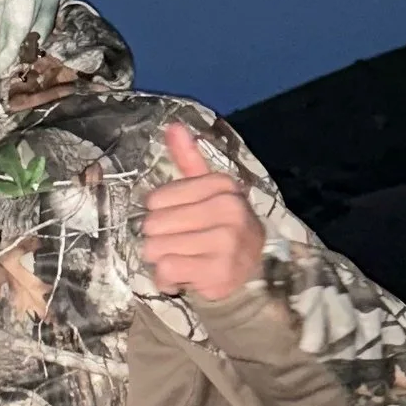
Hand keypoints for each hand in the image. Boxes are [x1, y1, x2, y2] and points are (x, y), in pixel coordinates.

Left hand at [140, 121, 264, 299]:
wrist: (253, 273)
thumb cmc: (221, 228)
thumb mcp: (208, 191)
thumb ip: (189, 159)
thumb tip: (173, 125)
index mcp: (222, 185)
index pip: (155, 199)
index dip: (160, 215)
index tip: (182, 223)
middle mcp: (227, 209)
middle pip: (152, 225)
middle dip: (159, 241)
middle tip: (182, 246)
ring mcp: (225, 241)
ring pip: (156, 249)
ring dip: (162, 261)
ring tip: (185, 261)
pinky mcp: (219, 271)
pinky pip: (166, 271)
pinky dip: (168, 280)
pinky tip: (186, 277)